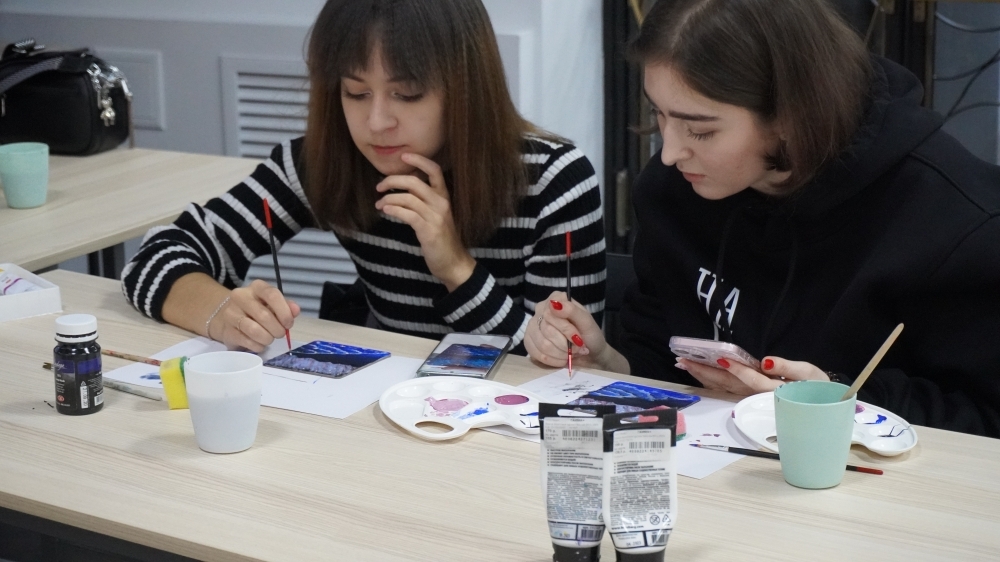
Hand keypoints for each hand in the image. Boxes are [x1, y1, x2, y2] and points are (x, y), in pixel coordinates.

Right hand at [207, 280, 299, 351]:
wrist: (229, 318)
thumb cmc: (257, 310)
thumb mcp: (273, 304)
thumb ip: (286, 307)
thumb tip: (295, 310)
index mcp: (257, 287)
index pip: (272, 295)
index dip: (284, 312)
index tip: (289, 323)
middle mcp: (241, 296)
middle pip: (264, 315)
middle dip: (277, 329)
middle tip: (280, 333)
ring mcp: (231, 313)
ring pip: (254, 330)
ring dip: (267, 338)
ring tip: (269, 338)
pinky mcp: (227, 331)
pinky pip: (247, 342)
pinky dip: (258, 346)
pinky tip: (259, 343)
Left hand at [374, 153, 475, 290]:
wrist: (453, 262)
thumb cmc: (441, 238)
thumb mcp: (435, 215)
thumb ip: (423, 201)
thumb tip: (402, 188)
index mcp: (444, 197)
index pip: (435, 170)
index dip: (419, 160)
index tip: (403, 157)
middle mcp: (441, 203)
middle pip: (415, 182)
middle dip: (393, 181)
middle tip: (379, 186)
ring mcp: (435, 216)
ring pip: (408, 198)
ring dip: (388, 199)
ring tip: (379, 204)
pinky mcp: (428, 230)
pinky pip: (407, 214)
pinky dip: (393, 210)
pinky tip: (386, 211)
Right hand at [525, 291, 630, 372]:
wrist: (590, 354)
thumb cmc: (590, 335)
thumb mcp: (587, 322)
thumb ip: (572, 311)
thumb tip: (554, 304)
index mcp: (556, 299)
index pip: (550, 314)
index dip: (565, 330)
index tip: (579, 339)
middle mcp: (541, 309)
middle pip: (546, 330)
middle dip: (565, 345)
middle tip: (578, 349)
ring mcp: (533, 325)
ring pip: (542, 343)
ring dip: (560, 354)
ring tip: (571, 354)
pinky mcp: (529, 342)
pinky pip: (536, 353)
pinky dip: (552, 360)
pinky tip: (562, 359)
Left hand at [678, 355, 828, 394]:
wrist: (817, 401)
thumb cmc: (813, 384)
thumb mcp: (806, 373)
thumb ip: (786, 367)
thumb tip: (766, 362)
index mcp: (773, 388)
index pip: (752, 379)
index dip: (737, 369)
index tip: (721, 358)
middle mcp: (757, 395)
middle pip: (728, 384)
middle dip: (706, 372)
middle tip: (684, 360)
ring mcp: (749, 398)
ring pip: (723, 388)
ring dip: (702, 376)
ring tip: (684, 364)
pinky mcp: (746, 396)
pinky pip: (724, 390)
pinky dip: (709, 381)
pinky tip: (696, 373)